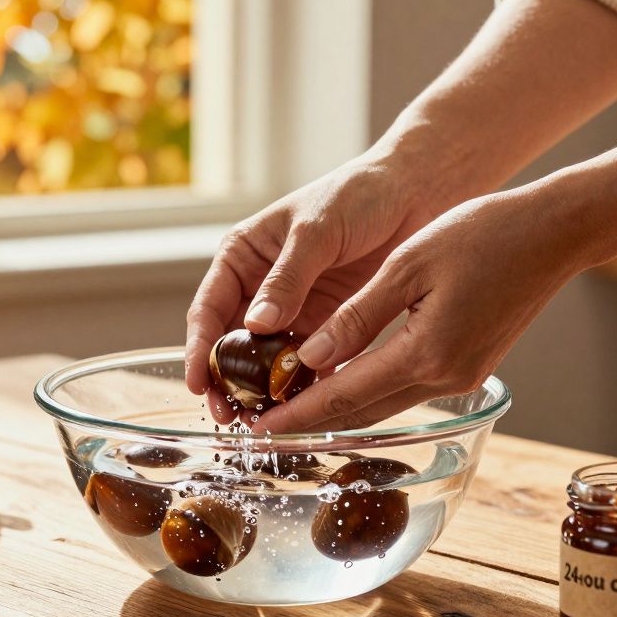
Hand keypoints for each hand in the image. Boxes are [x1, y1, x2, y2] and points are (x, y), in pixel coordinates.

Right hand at [185, 153, 446, 412]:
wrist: (417, 193)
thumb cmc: (359, 195)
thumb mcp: (316, 230)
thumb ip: (287, 277)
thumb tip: (255, 324)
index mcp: (244, 257)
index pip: (209, 308)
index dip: (199, 348)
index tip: (198, 382)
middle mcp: (262, 289)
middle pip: (232, 345)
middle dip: (227, 383)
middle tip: (229, 415)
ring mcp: (295, 312)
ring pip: (267, 363)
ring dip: (262, 394)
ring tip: (262, 422)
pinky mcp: (329, 329)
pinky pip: (309, 367)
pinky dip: (304, 390)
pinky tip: (304, 412)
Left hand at [255, 189, 586, 432]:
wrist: (554, 233)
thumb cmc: (483, 234)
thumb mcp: (408, 265)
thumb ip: (357, 317)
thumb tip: (310, 358)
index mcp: (426, 353)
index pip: (344, 396)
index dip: (296, 414)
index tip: (256, 430)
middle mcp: (445, 378)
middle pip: (362, 413)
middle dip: (309, 422)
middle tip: (260, 431)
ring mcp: (461, 378)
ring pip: (383, 405)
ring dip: (337, 411)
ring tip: (289, 411)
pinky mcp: (468, 368)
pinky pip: (406, 389)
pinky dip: (368, 392)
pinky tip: (340, 383)